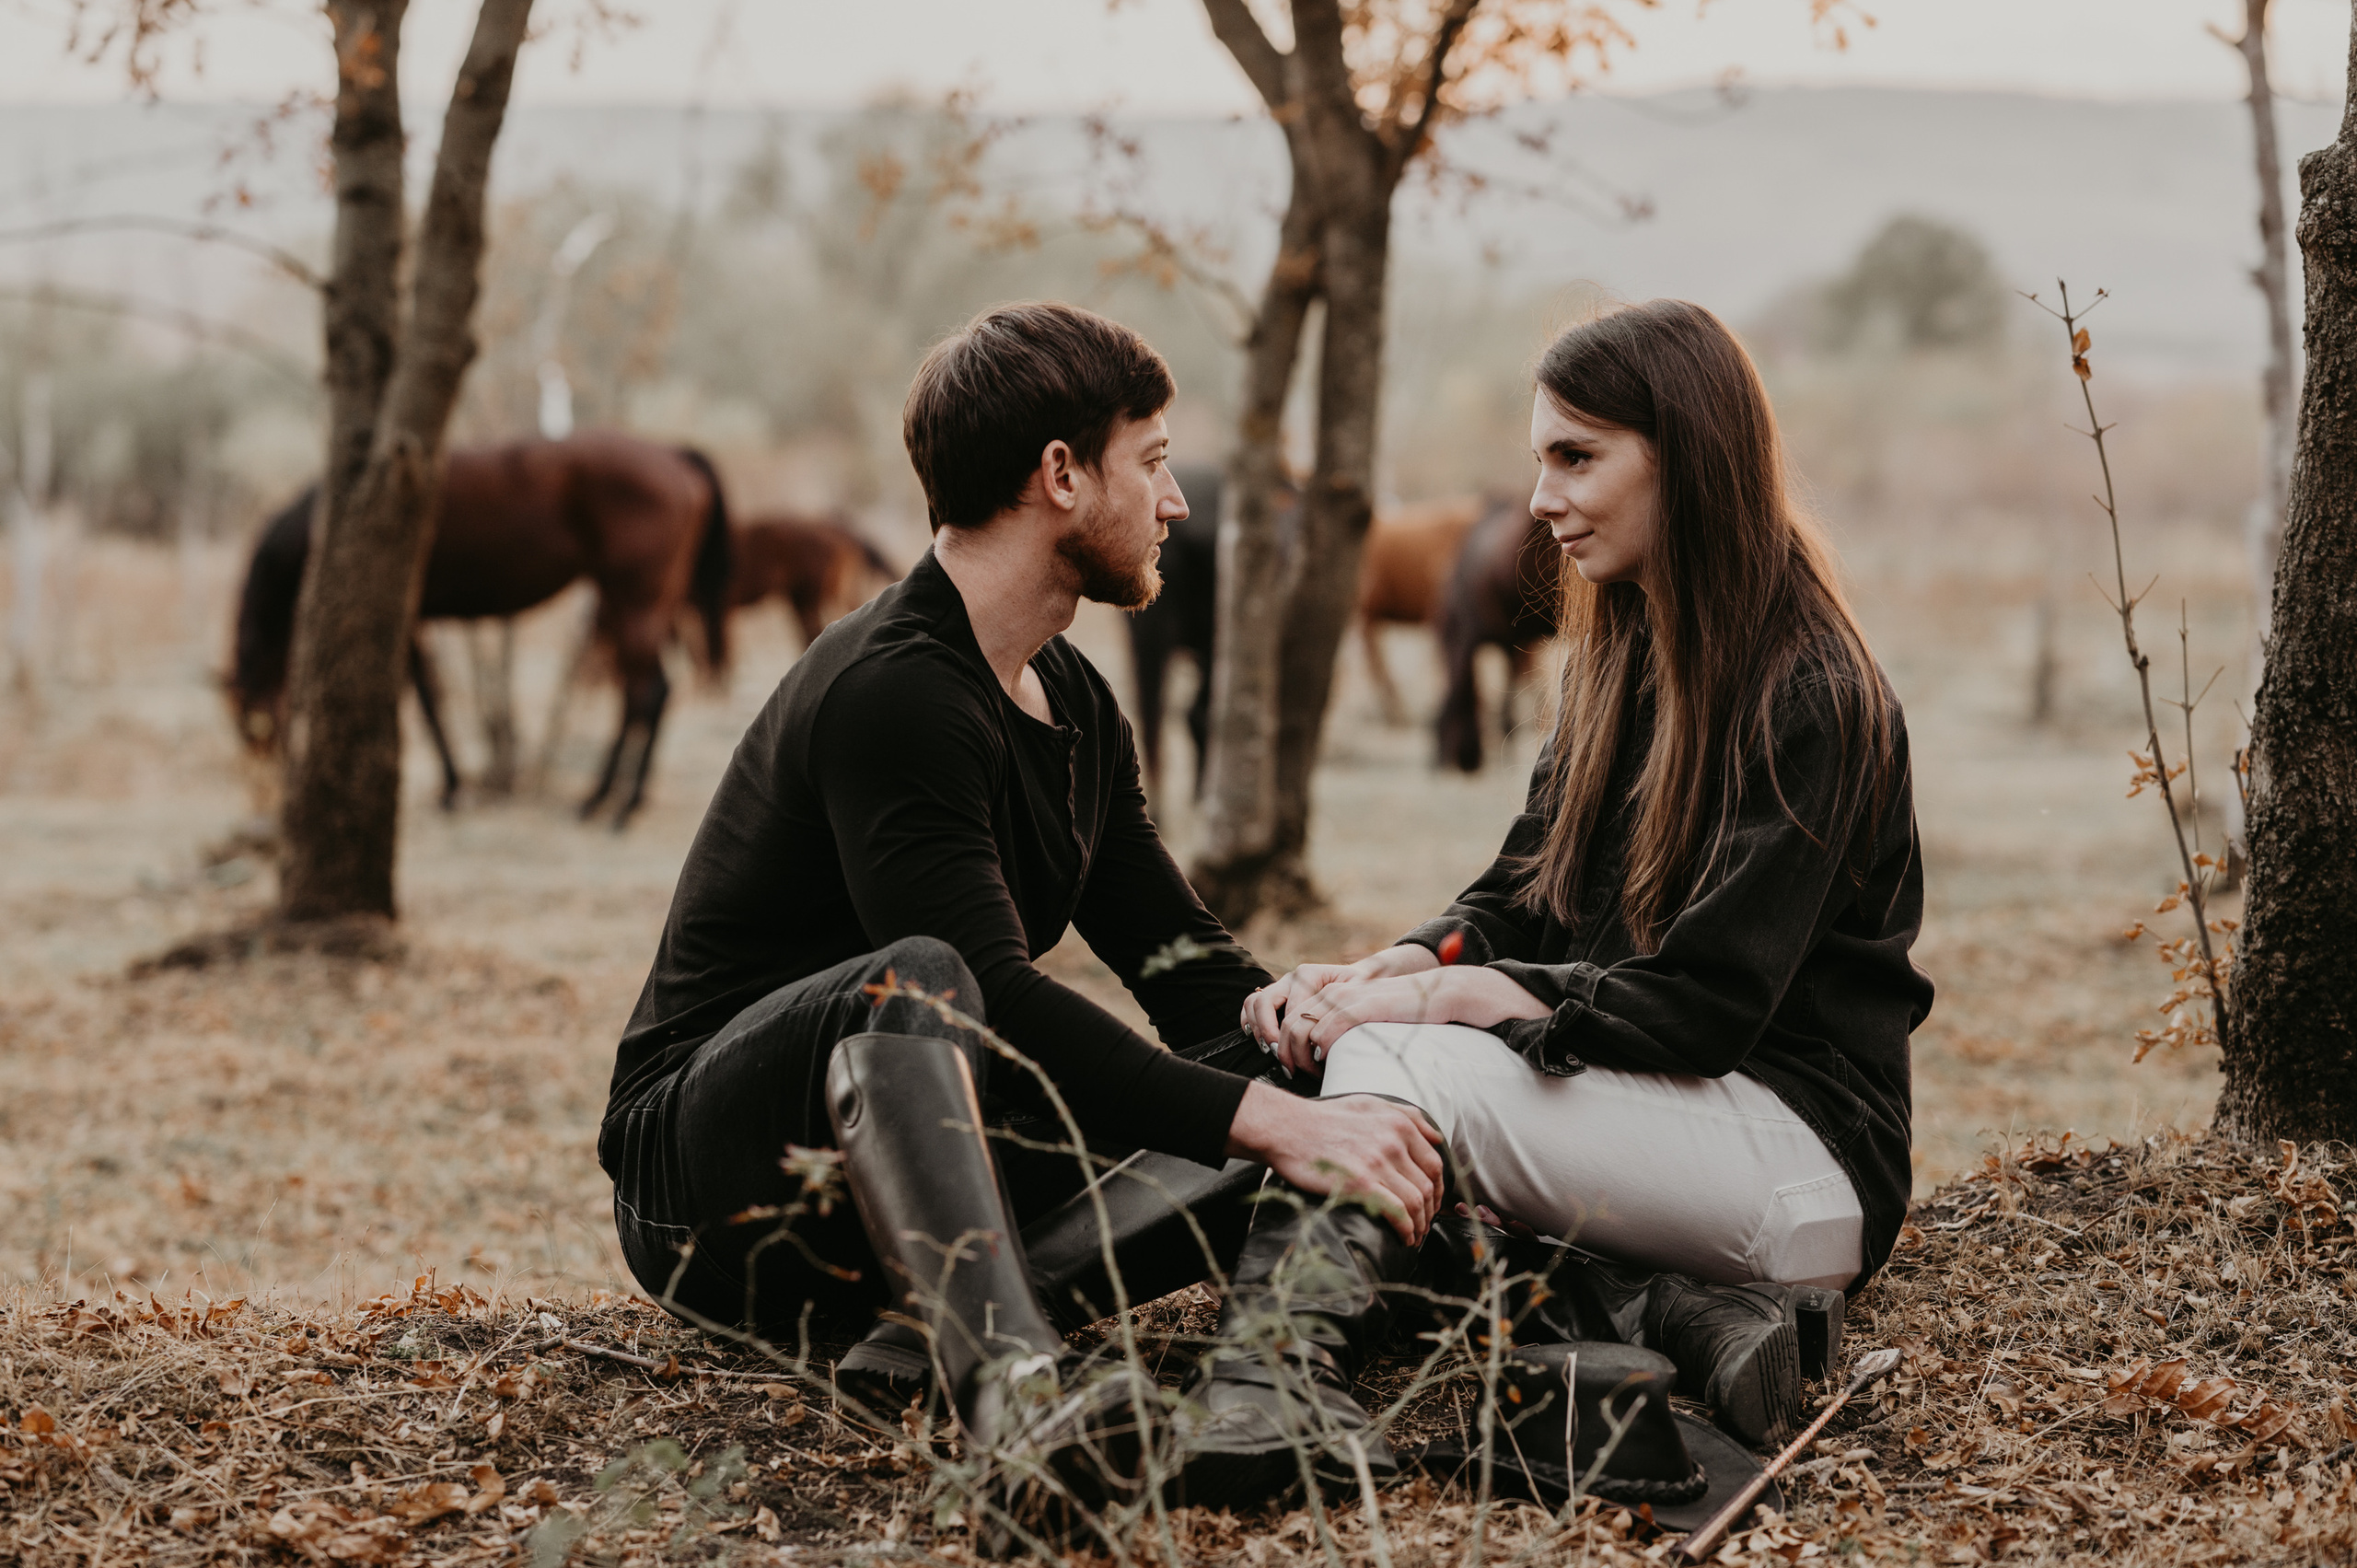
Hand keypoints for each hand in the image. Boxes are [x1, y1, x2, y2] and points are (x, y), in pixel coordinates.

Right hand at [1226, 1080, 1445, 1243]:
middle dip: (1431, 1211)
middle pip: (1428, 1186)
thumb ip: (1406, 1115)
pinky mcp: (1360, 1184)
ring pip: (1416, 1202)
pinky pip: (1397, 1212)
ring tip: (1415, 1235)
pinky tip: (1404, 1237)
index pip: (1434, 1163)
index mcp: (1399, 1124)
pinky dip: (1406, 1229)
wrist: (1287, 1128)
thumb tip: (1436, 1136)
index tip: (1432, 1202)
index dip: (1438, 1188)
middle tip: (1424, 1223)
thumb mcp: (1370, 1103)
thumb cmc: (1325, 1117)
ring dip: (1420, 1224)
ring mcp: (1378, 1164)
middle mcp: (1393, 1143)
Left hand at [1242, 945, 1438, 1068]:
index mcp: (1325, 992)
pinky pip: (1323, 1033)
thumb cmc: (1397, 1014)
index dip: (1278, 1042)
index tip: (1287, 1064)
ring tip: (1310, 1074)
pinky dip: (1319, 1053)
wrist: (1433, 995)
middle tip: (1292, 1075)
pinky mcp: (1356, 1008)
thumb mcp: (1358, 1016)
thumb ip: (1335, 1026)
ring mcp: (1342, 998)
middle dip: (1283, 1054)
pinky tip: (1328, 1065)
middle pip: (1286, 1026)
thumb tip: (1316, 1054)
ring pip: (1299, 1031)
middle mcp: (1328, 991)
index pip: (1285, 1016)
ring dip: (1299, 1058)